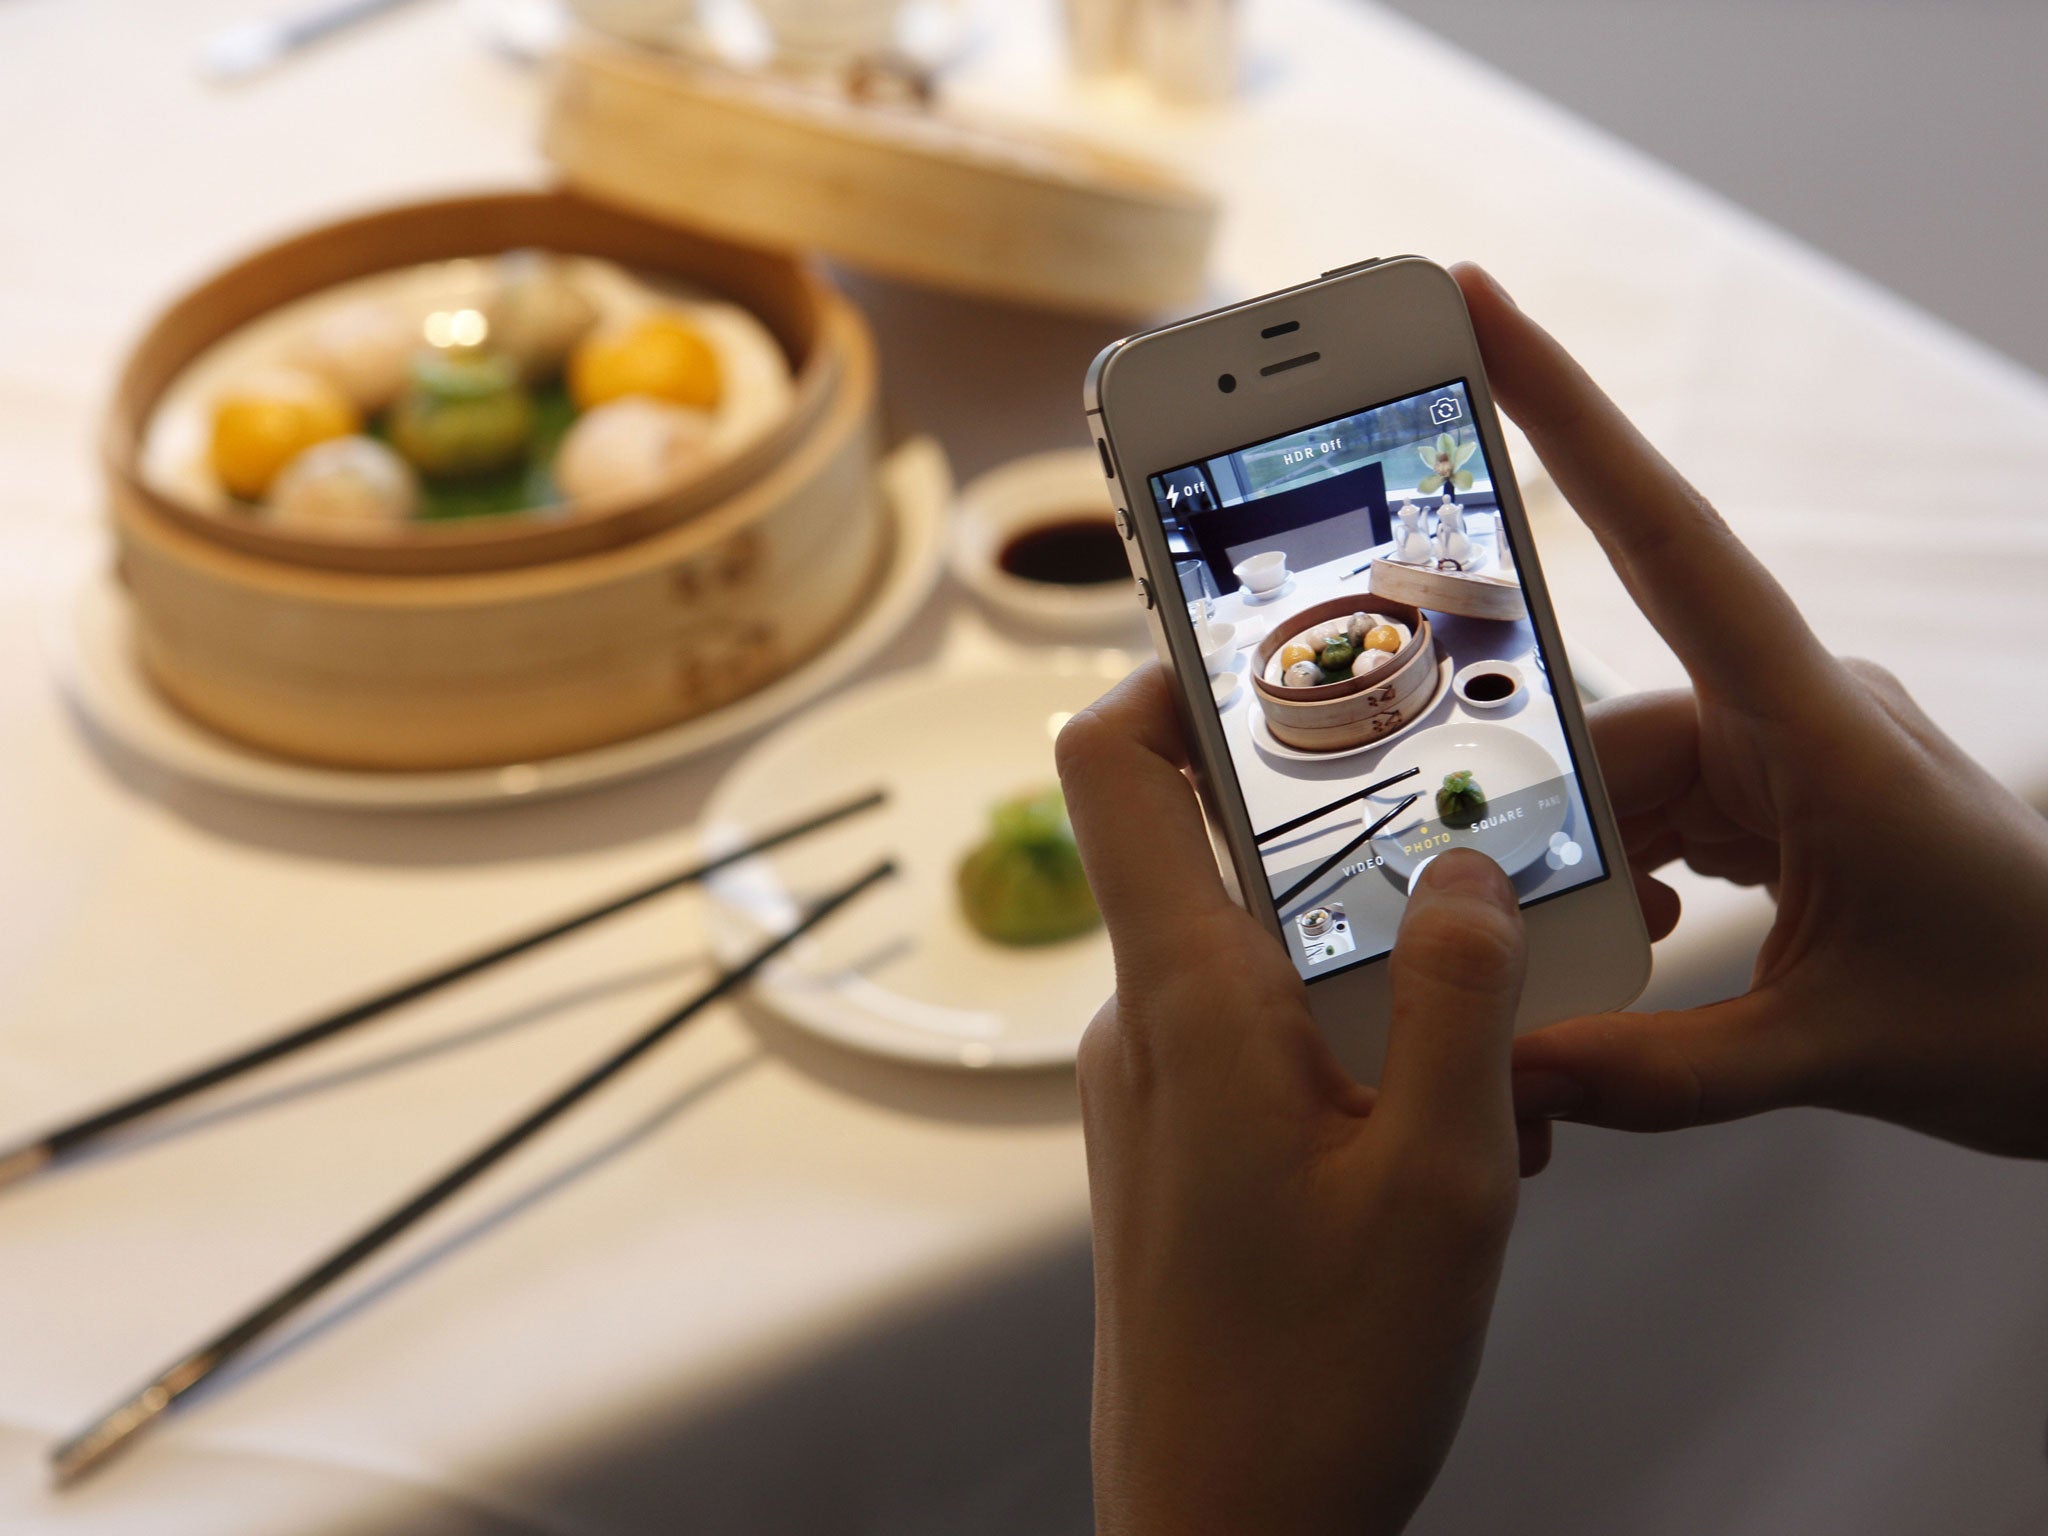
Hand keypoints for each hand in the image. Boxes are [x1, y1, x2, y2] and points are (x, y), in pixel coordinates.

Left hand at [1056, 664, 1528, 1535]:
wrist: (1222, 1534)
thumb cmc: (1315, 1381)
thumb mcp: (1441, 1182)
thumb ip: (1457, 1001)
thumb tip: (1462, 868)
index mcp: (1188, 998)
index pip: (1113, 766)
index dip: (1169, 676)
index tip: (1271, 649)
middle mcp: (1149, 1021)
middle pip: (1224, 851)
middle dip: (1357, 837)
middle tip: (1491, 857)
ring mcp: (1156, 1086)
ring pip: (1268, 955)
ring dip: (1383, 965)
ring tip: (1510, 1037)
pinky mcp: (1180, 1146)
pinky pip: (1269, 1041)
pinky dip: (1361, 1045)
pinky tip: (1464, 1130)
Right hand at [1453, 263, 2047, 1158]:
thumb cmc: (2031, 1015)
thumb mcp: (1836, 1054)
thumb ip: (1655, 1069)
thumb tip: (1503, 1063)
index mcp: (1816, 727)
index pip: (1668, 539)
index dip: (1568, 416)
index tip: (1479, 305)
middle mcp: (1791, 713)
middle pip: (1605, 721)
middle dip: (1528, 805)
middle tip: (1467, 895)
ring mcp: (1787, 756)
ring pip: (1623, 778)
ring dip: (1583, 867)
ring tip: (1564, 966)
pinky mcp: (1785, 801)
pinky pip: (1663, 814)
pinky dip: (1625, 880)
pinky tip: (1634, 948)